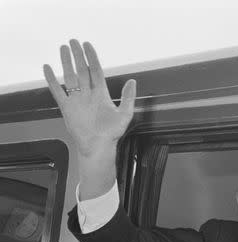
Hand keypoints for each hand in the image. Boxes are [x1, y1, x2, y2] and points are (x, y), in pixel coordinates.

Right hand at [43, 40, 135, 158]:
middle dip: (78, 56)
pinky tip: (48, 68)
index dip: (92, 58)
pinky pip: (57, 91)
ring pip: (70, 77)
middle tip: (73, 41)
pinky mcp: (67, 107)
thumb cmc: (112, 133)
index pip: (96, 71)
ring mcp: (77, 100)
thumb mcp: (125, 114)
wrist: (98, 146)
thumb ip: (128, 97)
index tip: (88, 45)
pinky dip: (52, 80)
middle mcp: (88, 94)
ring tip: (63, 48)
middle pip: (82, 70)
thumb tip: (132, 81)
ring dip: (66, 62)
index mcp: (101, 94)